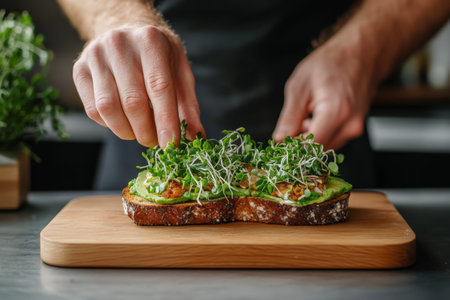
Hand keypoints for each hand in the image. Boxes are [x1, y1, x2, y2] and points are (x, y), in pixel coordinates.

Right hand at [73, 25, 204, 146]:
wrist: (124, 29)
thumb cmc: (158, 55)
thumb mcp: (180, 70)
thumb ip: (188, 105)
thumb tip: (195, 136)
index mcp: (151, 41)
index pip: (159, 87)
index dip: (166, 121)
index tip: (171, 145)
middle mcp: (119, 44)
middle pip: (132, 101)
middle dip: (146, 131)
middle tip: (155, 141)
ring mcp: (95, 56)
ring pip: (108, 108)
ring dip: (126, 131)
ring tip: (139, 132)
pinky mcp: (79, 69)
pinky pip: (93, 110)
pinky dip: (110, 124)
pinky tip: (123, 120)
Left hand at [273, 43, 375, 149]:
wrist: (361, 53)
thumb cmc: (330, 63)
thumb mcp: (300, 86)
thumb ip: (289, 117)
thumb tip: (279, 140)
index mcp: (336, 112)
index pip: (310, 147)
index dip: (292, 149)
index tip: (279, 143)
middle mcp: (350, 126)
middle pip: (317, 151)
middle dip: (300, 143)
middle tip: (291, 123)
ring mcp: (355, 129)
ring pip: (324, 148)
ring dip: (309, 138)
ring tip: (305, 115)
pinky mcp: (355, 129)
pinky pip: (332, 140)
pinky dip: (319, 134)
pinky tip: (315, 117)